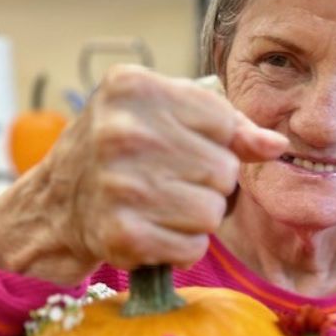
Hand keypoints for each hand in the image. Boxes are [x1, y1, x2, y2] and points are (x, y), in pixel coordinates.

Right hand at [0, 65, 287, 283]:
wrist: (58, 202)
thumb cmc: (126, 151)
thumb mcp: (169, 116)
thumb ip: (229, 126)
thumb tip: (277, 145)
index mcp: (135, 87)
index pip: (225, 123)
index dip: (217, 143)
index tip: (185, 146)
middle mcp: (122, 131)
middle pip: (224, 171)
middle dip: (209, 183)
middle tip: (171, 181)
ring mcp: (119, 184)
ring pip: (213, 212)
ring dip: (197, 217)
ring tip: (161, 205)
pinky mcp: (121, 233)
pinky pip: (193, 248)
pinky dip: (181, 246)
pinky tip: (153, 229)